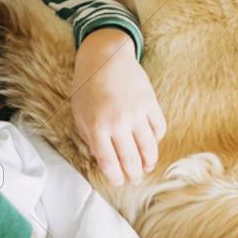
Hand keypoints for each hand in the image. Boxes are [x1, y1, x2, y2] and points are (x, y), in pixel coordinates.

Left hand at [70, 28, 166, 185]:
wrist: (105, 56)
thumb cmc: (87, 85)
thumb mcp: (78, 113)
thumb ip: (88, 137)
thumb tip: (103, 157)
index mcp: (96, 126)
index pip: (109, 162)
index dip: (115, 176)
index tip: (118, 181)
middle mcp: (118, 122)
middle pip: (131, 159)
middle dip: (134, 174)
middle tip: (135, 180)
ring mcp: (136, 112)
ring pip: (149, 148)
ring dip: (149, 162)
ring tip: (147, 167)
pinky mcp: (150, 102)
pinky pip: (159, 128)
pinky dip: (157, 140)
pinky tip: (151, 145)